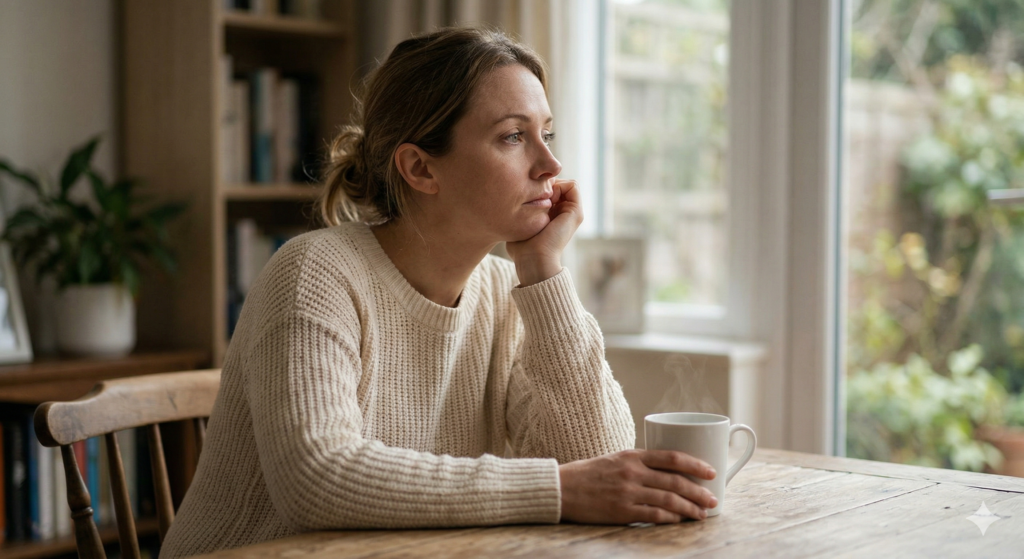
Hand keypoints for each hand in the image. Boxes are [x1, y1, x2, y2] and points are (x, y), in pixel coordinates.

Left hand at [506, 179, 582, 285]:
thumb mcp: (520, 224)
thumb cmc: (522, 247)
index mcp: (554, 216)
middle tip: (534, 195)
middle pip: (558, 184)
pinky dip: (560, 185)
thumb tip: (515, 201)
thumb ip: (522, 212)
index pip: (550, 188)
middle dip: (545, 183)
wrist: (534, 259)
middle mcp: (565, 213)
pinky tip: (548, 198)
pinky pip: (573, 185)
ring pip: (566, 183)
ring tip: (541, 198)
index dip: (538, 185)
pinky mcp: (576, 212)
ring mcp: (572, 212)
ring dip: (553, 185)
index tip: (526, 195)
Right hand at [558, 449, 717, 523]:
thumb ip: (640, 463)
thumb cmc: (589, 473)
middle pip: (675, 481)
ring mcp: (627, 492)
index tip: (711, 472)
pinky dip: (670, 518)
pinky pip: (653, 515)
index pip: (672, 457)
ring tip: (701, 514)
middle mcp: (632, 472)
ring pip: (668, 500)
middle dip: (699, 492)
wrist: (561, 488)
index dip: (695, 465)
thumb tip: (668, 470)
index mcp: (633, 455)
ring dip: (689, 508)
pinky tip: (679, 520)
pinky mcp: (621, 511)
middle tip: (713, 499)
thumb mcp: (616, 459)